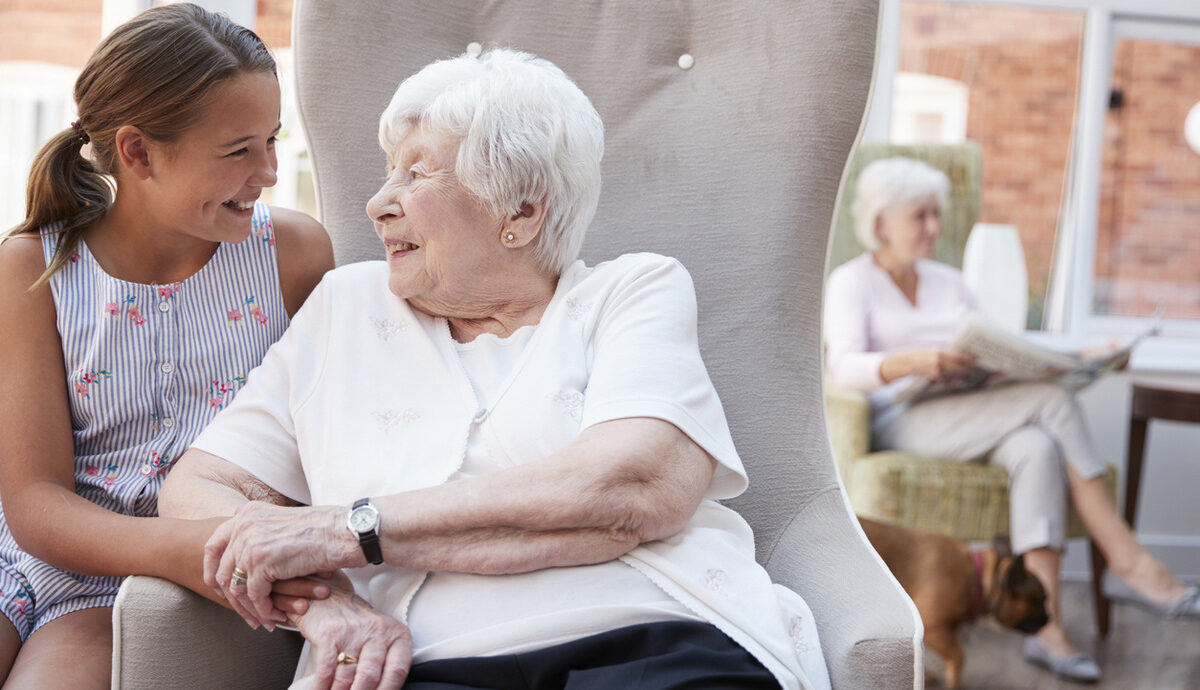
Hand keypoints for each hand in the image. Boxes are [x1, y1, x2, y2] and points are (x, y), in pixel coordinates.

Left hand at [205, 501, 351, 628]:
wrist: (346, 531)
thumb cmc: (324, 528)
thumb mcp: (284, 519)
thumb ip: (260, 526)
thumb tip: (241, 536)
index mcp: (247, 513)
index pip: (213, 545)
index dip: (212, 570)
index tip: (218, 588)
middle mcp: (243, 525)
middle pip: (223, 570)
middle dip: (231, 597)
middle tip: (245, 612)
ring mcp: (250, 544)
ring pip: (236, 587)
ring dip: (249, 608)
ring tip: (263, 619)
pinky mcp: (262, 563)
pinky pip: (254, 596)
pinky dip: (264, 610)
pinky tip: (276, 616)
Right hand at [289, 573, 410, 689]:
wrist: (331, 598)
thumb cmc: (359, 626)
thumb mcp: (382, 639)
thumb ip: (386, 664)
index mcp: (397, 635)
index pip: (397, 671)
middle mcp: (378, 632)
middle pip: (370, 677)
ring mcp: (353, 632)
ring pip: (346, 677)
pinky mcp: (330, 634)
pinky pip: (326, 669)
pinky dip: (322, 687)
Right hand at [910, 347, 975, 380]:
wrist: (908, 361)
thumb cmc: (921, 355)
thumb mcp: (933, 350)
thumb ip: (944, 353)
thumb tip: (959, 355)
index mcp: (939, 350)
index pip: (957, 353)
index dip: (967, 356)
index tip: (974, 358)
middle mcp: (938, 359)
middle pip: (957, 364)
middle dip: (966, 366)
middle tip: (972, 367)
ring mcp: (936, 367)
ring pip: (952, 372)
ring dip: (959, 373)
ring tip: (964, 372)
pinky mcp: (933, 375)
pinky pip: (944, 378)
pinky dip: (948, 379)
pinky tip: (951, 381)